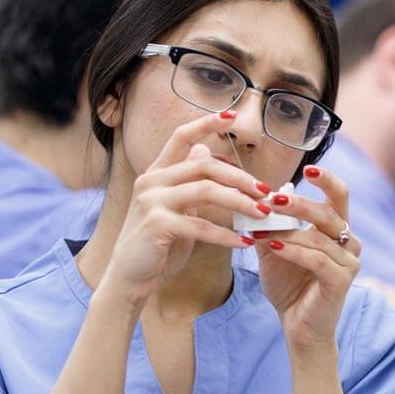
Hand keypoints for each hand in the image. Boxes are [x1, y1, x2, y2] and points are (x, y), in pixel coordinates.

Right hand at [100, 112, 268, 304]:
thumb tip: (206, 150)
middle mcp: (151, 181)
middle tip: (266, 192)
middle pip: (204, 165)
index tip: (232, 115)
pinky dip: (227, 235)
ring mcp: (152, 201)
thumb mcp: (174, 207)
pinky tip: (245, 243)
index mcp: (156, 173)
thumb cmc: (157, 244)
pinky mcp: (157, 225)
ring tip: (262, 214)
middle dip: (240, 177)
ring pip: (207, 191)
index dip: (206, 123)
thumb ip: (189, 181)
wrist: (129, 278)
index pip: (181, 137)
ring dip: (240, 202)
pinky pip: (201, 225)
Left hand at [254, 165, 360, 351]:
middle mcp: (349, 242)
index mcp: (337, 230)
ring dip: (287, 230)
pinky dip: (293, 251)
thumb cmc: (289, 286)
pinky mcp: (341, 281)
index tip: (309, 168)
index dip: (327, 180)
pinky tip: (272, 246)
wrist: (297, 327)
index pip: (339, 196)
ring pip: (319, 236)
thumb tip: (257, 192)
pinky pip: (317, 259)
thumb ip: (269, 223)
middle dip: (298, 203)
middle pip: (328, 212)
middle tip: (271, 198)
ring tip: (260, 229)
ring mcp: (349, 262)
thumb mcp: (274, 248)